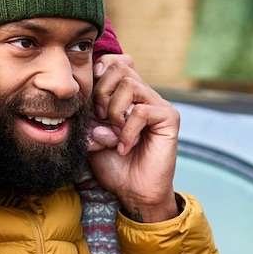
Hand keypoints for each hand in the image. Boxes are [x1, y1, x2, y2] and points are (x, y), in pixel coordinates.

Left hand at [88, 54, 180, 221]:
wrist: (134, 191)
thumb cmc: (114, 164)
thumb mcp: (92, 136)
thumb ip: (88, 115)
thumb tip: (83, 99)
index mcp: (125, 95)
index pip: (114, 62)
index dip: (99, 71)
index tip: (88, 95)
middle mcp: (143, 95)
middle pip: (120, 67)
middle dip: (101, 92)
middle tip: (100, 118)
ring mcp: (158, 104)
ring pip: (130, 85)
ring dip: (114, 112)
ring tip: (113, 134)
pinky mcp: (169, 118)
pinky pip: (142, 111)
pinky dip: (127, 130)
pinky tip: (124, 147)